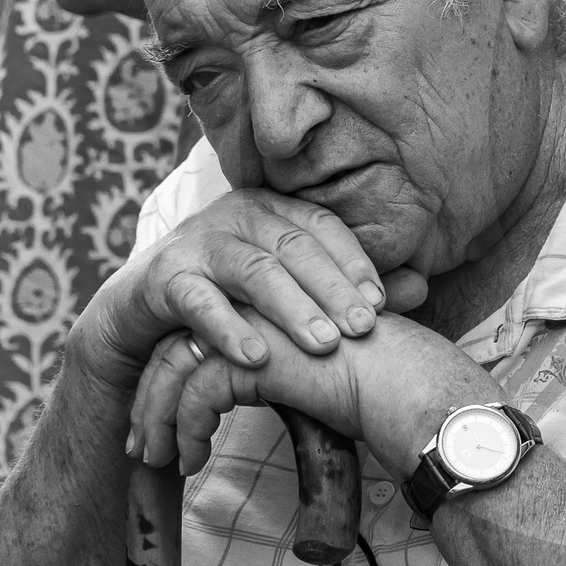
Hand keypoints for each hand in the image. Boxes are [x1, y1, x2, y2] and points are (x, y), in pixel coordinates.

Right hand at [78, 188, 425, 384]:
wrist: (143, 315)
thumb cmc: (233, 299)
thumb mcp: (292, 292)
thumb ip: (348, 289)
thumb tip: (422, 287)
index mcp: (272, 209)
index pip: (322, 227)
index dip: (354, 263)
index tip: (383, 302)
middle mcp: (236, 215)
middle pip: (294, 248)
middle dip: (333, 290)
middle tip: (364, 329)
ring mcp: (198, 242)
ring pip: (254, 271)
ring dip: (292, 310)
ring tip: (324, 345)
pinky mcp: (163, 278)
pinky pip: (199, 301)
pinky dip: (229, 328)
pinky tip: (257, 356)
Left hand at [129, 304, 497, 475]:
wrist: (415, 392)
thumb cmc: (388, 392)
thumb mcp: (324, 381)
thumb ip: (292, 377)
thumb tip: (271, 396)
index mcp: (275, 305)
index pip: (206, 333)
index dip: (177, 377)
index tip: (163, 420)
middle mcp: (260, 305)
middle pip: (180, 344)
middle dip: (151, 398)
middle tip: (140, 444)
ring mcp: (258, 324)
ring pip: (176, 366)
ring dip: (157, 417)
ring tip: (154, 459)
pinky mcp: (258, 353)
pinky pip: (197, 392)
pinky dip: (185, 428)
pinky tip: (190, 459)